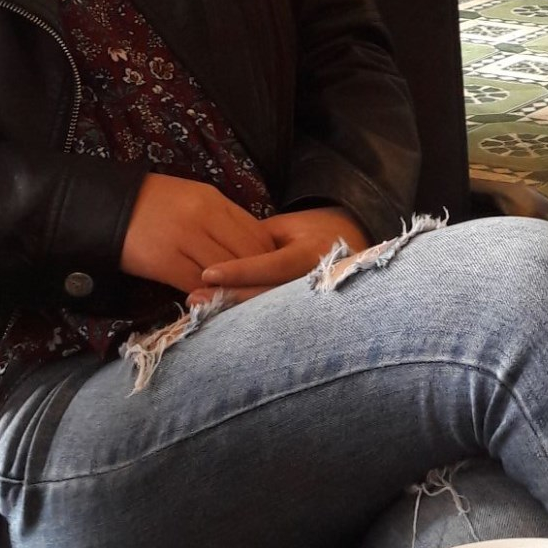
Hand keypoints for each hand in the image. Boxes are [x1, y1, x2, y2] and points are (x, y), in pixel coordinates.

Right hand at [120, 174, 277, 294]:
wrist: (108, 206)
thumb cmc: (153, 204)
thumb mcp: (194, 200)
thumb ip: (223, 220)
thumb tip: (252, 248)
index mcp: (214, 200)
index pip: (257, 234)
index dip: (268, 259)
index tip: (268, 275)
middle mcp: (204, 216)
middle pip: (248, 255)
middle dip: (257, 279)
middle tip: (258, 296)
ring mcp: (185, 238)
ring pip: (226, 272)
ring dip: (233, 290)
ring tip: (236, 303)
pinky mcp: (164, 261)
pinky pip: (197, 284)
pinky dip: (207, 296)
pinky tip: (208, 302)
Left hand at [193, 206, 370, 304]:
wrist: (352, 245)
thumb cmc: (314, 230)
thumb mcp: (288, 227)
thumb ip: (257, 240)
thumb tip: (220, 250)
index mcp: (311, 254)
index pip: (272, 266)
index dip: (240, 271)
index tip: (208, 273)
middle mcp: (313, 282)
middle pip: (267, 296)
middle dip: (229, 298)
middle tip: (194, 299)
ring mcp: (311, 304)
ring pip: (267, 312)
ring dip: (232, 311)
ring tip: (200, 309)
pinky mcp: (306, 317)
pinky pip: (272, 319)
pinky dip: (244, 319)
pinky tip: (219, 317)